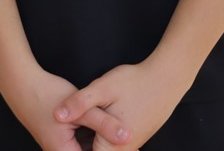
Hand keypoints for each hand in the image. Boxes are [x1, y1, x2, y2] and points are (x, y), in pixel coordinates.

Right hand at [2, 66, 125, 150]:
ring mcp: (59, 146)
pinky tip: (106, 126)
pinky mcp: (60, 137)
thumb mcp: (80, 108)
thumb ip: (104, 122)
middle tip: (129, 141)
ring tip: (120, 134)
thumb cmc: (46, 94)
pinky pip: (80, 143)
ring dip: (101, 144)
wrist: (20, 83)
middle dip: (107, 148)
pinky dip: (93, 137)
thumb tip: (128, 137)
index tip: (135, 150)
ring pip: (86, 149)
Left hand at [55, 60, 190, 150]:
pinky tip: (96, 120)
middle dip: (82, 142)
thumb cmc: (135, 82)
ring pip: (105, 149)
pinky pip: (115, 145)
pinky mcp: (136, 137)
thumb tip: (56, 116)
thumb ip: (78, 103)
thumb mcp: (102, 88)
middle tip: (76, 124)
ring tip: (82, 123)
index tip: (66, 133)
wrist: (166, 79)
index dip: (73, 146)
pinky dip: (103, 137)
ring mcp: (131, 145)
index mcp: (112, 144)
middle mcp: (124, 150)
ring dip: (92, 140)